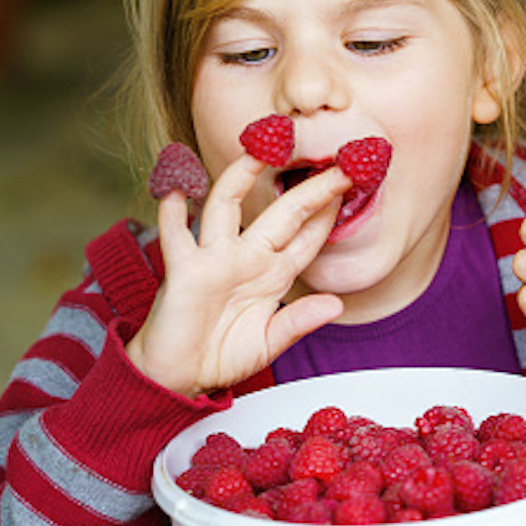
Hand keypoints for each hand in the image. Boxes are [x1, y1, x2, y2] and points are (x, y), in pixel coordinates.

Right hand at [126, 155, 348, 396]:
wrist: (179, 376)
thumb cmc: (221, 356)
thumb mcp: (269, 342)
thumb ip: (299, 322)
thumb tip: (336, 306)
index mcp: (272, 275)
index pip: (306, 237)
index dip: (328, 213)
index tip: (353, 186)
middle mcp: (246, 258)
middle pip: (282, 214)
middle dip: (310, 190)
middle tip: (338, 165)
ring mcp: (214, 260)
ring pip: (227, 206)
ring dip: (240, 176)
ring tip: (259, 149)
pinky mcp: (183, 271)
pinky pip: (177, 235)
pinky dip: (173, 212)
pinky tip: (176, 189)